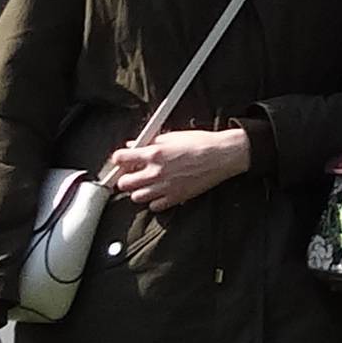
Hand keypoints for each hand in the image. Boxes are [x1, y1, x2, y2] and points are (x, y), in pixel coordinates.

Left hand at [99, 124, 251, 210]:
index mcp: (154, 153)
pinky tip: (160, 192)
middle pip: (124, 183)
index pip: (120, 158)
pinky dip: (154, 201)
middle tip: (133, 174)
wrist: (222, 156)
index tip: (121, 160)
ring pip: (136, 197)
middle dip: (126, 178)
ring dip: (139, 190)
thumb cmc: (201, 143)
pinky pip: (154, 206)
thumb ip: (151, 141)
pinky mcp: (176, 198)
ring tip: (147, 184)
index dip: (119, 159)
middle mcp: (156, 172)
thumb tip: (135, 144)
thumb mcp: (173, 136)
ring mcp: (165, 187)